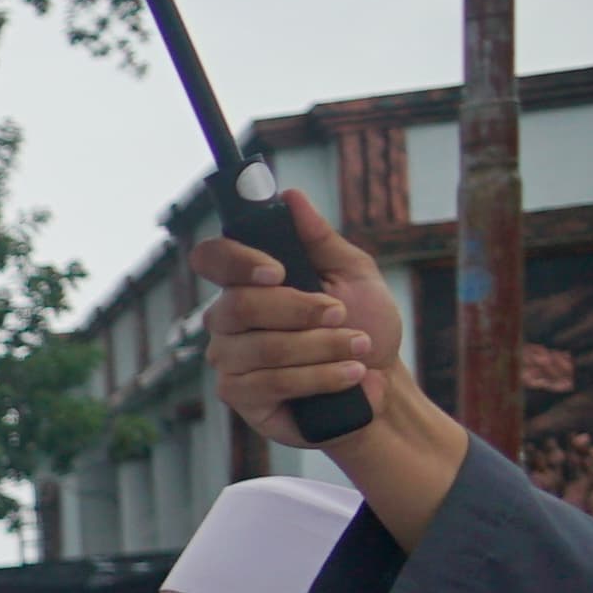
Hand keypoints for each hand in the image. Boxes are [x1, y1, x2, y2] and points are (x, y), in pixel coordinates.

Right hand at [190, 183, 396, 436]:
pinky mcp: (239, 396)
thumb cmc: (365, 325)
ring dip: (321, 347)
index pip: (211, 259)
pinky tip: (348, 376)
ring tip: (357, 349)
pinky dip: (318, 377)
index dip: (235, 261)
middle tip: (340, 314)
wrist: (381, 386)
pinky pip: (270, 382)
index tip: (277, 270)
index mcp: (248, 283)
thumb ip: (319, 239)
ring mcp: (229, 359)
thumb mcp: (353, 274)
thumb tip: (290, 197)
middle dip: (299, 310)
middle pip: (238, 307)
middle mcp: (228, 320)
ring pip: (261, 348)